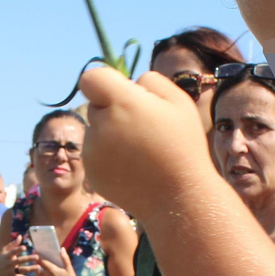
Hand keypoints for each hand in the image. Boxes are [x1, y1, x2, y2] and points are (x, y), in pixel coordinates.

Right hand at [0, 236, 36, 275]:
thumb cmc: (0, 259)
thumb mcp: (4, 251)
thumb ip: (13, 244)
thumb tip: (20, 236)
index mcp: (7, 255)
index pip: (13, 252)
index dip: (18, 249)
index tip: (25, 247)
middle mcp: (9, 263)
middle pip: (20, 261)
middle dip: (28, 259)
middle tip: (37, 257)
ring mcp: (10, 271)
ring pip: (22, 270)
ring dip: (31, 269)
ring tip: (39, 267)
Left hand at [37, 247, 86, 275]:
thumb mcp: (69, 269)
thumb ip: (65, 258)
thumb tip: (62, 249)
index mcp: (52, 270)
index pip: (41, 261)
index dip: (37, 255)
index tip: (35, 250)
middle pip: (37, 266)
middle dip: (36, 261)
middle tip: (35, 256)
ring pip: (37, 273)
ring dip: (37, 268)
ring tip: (38, 264)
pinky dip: (40, 274)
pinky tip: (43, 272)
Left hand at [79, 66, 219, 218]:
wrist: (179, 196)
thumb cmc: (183, 145)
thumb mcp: (178, 101)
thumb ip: (150, 81)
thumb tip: (129, 83)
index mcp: (121, 103)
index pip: (91, 78)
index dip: (104, 82)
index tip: (119, 94)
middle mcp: (101, 125)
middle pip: (95, 105)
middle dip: (113, 110)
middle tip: (144, 127)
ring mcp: (93, 151)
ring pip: (95, 130)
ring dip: (111, 133)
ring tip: (142, 150)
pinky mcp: (92, 172)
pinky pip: (95, 153)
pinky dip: (109, 156)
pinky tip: (134, 166)